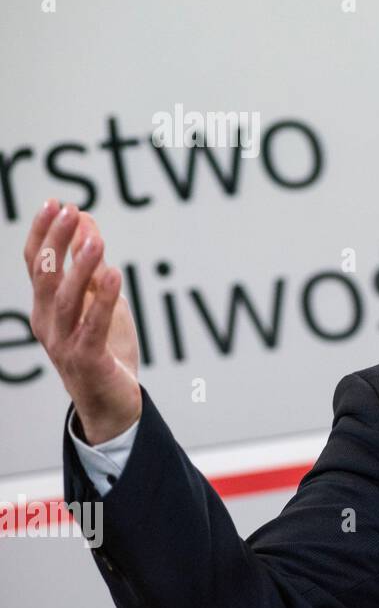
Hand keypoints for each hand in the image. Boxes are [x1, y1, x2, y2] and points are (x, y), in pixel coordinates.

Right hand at [23, 199, 141, 443]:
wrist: (112, 404)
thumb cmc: (104, 350)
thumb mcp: (99, 301)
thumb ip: (91, 267)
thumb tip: (87, 222)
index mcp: (46, 307)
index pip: (36, 264)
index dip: (44, 233)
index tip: (57, 204)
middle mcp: (47, 323)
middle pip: (45, 276)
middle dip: (56, 241)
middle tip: (70, 211)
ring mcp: (64, 343)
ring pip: (66, 299)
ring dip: (80, 266)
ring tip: (95, 238)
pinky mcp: (87, 360)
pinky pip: (92, 327)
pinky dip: (102, 300)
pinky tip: (113, 275)